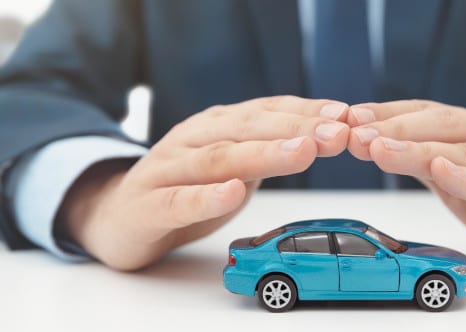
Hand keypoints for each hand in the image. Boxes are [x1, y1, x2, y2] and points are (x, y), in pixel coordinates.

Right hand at [58, 96, 350, 270]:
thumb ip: (269, 148)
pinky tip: (232, 193)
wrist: (118, 213)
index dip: (306, 112)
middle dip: (297, 130)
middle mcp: (193, 138)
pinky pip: (178, 200)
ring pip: (219, 159)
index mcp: (217, 125)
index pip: (266, 111)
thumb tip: (328, 133)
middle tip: (337, 134)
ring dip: (264, 155)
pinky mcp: (147, 204)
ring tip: (304, 154)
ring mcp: (167, 169)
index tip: (347, 116)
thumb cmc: (187, 186)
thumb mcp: (233, 162)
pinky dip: (207, 198)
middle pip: (249, 130)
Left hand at [346, 100, 465, 268]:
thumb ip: (427, 162)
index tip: (349, 117)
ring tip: (380, 148)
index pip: (429, 114)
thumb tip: (375, 144)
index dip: (389, 114)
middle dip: (395, 128)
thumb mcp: (464, 177)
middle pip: (444, 127)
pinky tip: (444, 172)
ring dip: (420, 150)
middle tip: (355, 133)